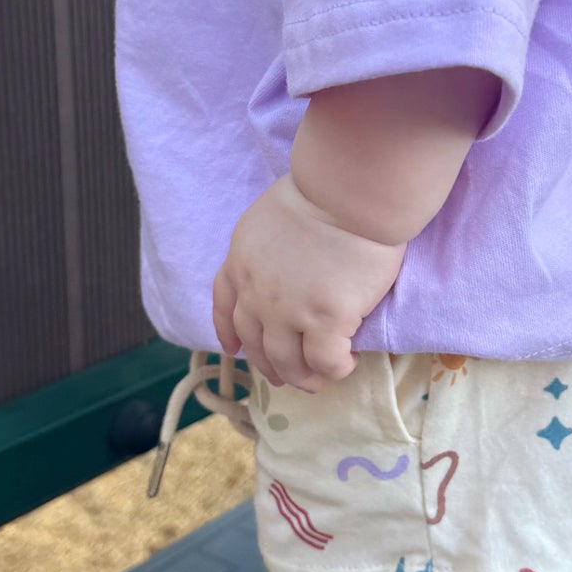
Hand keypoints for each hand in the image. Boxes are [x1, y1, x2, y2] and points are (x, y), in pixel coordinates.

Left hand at [213, 175, 405, 393]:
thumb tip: (285, 262)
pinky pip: (325, 362)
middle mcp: (256, 293)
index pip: (224, 304)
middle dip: (270, 365)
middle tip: (288, 375)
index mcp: (241, 262)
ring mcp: (289, 311)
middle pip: (256, 344)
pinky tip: (347, 362)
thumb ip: (267, 246)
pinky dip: (335, 369)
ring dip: (301, 377)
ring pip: (287, 363)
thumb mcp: (269, 216)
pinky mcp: (326, 321)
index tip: (234, 348)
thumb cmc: (321, 192)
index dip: (228, 331)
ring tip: (318, 379)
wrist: (347, 194)